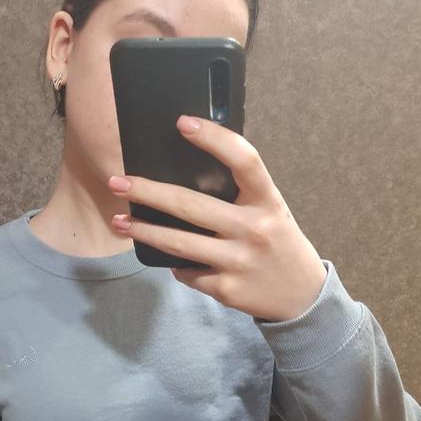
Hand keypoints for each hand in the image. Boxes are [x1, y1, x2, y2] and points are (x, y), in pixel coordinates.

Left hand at [107, 114, 326, 321]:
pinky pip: (188, 273)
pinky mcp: (227, 289)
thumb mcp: (271, 211)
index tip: (182, 123)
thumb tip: (185, 176)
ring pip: (179, 244)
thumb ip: (240, 195)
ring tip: (119, 222)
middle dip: (148, 193)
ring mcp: (239, 261)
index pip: (244, 160)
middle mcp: (255, 229)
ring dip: (144, 232)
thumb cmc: (278, 244)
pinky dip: (176, 265)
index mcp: (268, 201)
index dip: (214, 138)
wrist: (302, 297)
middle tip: (117, 182)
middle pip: (191, 206)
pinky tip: (168, 258)